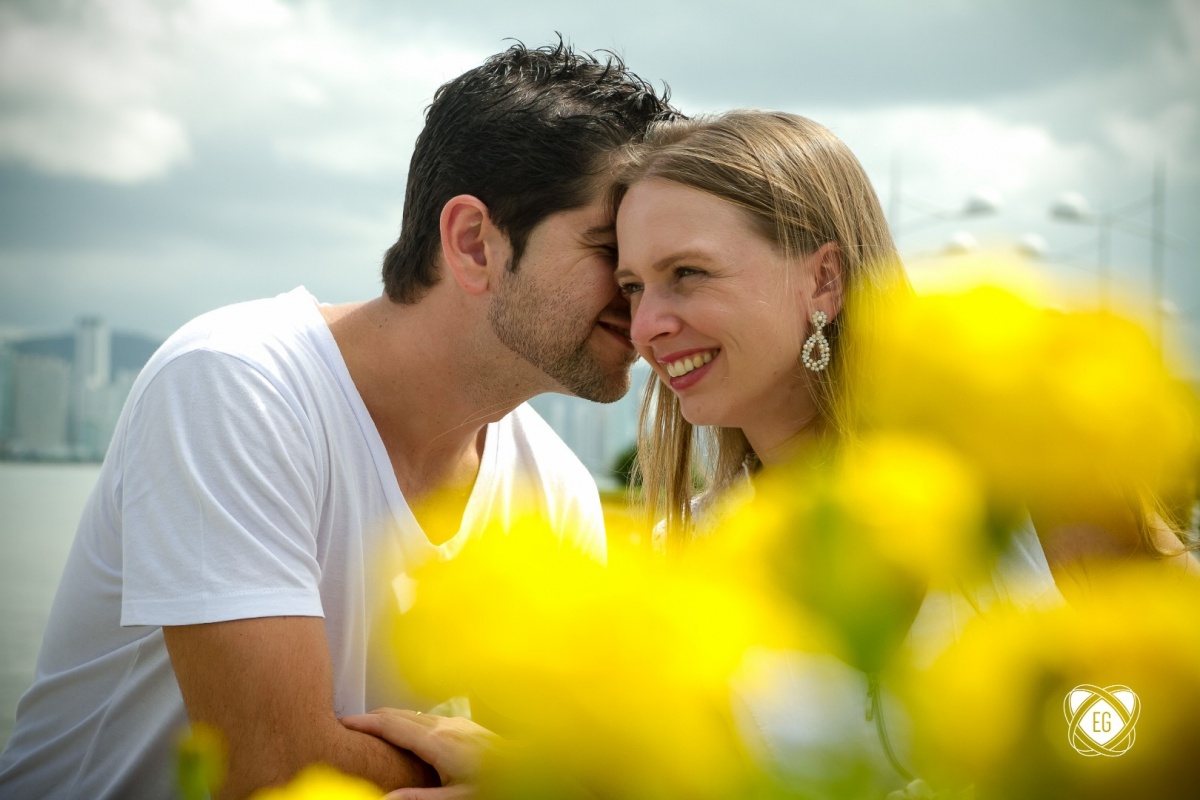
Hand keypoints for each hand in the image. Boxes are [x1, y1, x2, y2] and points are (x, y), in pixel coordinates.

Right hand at [341, 709, 500, 799]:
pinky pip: (425, 718)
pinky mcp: (463, 725)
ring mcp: (455, 722)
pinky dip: (405, 722)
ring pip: (411, 714)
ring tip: (367, 730)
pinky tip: (402, 734)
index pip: (391, 725)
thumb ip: (418, 799)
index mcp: (438, 741)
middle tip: (345, 725)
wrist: (528, 766)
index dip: (363, 723)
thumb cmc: (495, 785)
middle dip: (370, 717)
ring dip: (387, 719)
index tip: (341, 723)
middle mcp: (445, 725)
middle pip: (397, 714)